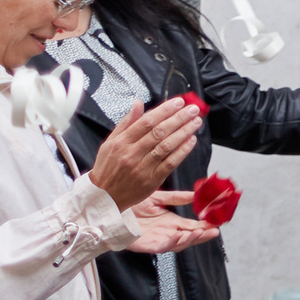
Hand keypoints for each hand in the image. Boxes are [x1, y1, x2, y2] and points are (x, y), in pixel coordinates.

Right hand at [88, 99, 203, 211]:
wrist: (103, 197)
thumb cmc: (107, 168)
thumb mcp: (110, 143)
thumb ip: (126, 123)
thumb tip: (138, 103)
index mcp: (121, 143)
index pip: (146, 122)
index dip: (164, 110)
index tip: (178, 102)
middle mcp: (132, 154)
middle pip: (159, 132)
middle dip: (178, 118)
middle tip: (193, 109)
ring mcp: (142, 168)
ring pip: (166, 146)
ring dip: (184, 132)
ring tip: (196, 122)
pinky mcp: (152, 180)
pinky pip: (170, 163)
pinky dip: (182, 151)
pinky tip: (191, 140)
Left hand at [125, 190, 218, 254]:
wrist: (111, 208)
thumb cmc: (130, 205)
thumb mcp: (158, 198)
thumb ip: (177, 197)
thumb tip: (195, 195)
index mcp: (169, 222)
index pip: (191, 226)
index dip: (204, 225)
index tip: (216, 222)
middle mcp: (165, 232)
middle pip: (189, 237)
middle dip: (203, 235)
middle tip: (214, 230)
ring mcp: (157, 240)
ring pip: (178, 244)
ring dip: (191, 239)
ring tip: (201, 231)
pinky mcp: (146, 246)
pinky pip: (162, 246)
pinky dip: (172, 242)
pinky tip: (180, 234)